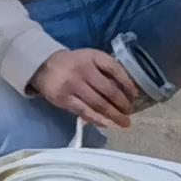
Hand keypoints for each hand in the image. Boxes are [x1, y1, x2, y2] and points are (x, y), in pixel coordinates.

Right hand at [30, 44, 146, 129]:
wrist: (44, 66)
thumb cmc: (74, 64)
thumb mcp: (90, 59)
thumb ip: (105, 72)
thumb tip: (125, 92)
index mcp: (92, 56)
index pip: (115, 69)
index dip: (127, 83)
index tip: (135, 95)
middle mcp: (83, 69)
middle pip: (108, 90)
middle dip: (122, 104)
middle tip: (129, 113)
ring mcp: (73, 85)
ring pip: (98, 104)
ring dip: (114, 115)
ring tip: (124, 123)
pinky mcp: (64, 99)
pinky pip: (85, 112)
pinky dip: (98, 119)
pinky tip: (108, 124)